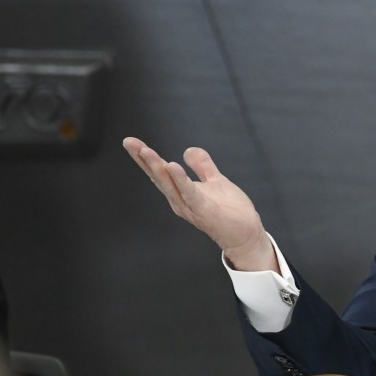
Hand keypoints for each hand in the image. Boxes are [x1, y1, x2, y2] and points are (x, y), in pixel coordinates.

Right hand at [122, 137, 278, 271]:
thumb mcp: (215, 181)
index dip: (144, 157)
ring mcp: (190, 207)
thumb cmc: (230, 211)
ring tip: (146, 151)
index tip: (130, 141)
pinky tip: (172, 167)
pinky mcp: (204, 210)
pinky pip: (190, 193)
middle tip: (129, 142)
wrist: (246, 235)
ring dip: (157, 167)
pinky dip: (180, 180)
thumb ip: (202, 166)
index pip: (159, 172)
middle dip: (143, 159)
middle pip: (158, 177)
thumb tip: (187, 149)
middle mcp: (180, 200)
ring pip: (169, 184)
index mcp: (181, 192)